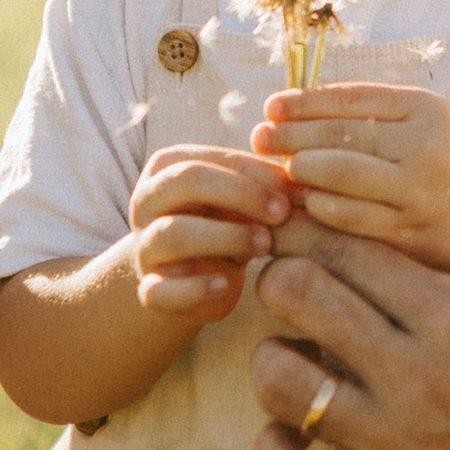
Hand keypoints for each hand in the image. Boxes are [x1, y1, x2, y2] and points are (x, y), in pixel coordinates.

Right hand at [128, 144, 292, 321]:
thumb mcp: (244, 201)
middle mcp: (147, 203)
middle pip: (185, 180)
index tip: (298, 192)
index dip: (257, 173)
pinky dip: (194, 288)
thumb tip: (304, 185)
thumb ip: (267, 186)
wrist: (194, 278)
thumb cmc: (227, 224)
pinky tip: (225, 284)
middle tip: (281, 213)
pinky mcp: (149, 291)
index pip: (212, 158)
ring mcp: (144, 248)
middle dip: (240, 194)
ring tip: (264, 246)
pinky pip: (160, 290)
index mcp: (168, 168)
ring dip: (225, 236)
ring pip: (172, 232)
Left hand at [246, 222, 449, 449]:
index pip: (345, 249)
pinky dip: (277, 449)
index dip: (306, 232)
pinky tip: (287, 433)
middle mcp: (419, 378)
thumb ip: (433, 285)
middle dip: (283, 279)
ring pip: (281, 381)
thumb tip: (351, 250)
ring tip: (291, 361)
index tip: (291, 234)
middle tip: (286, 287)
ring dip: (275, 361)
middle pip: (300, 295)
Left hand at [253, 82, 449, 278]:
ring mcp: (417, 190)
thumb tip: (294, 109)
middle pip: (341, 134)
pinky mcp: (411, 230)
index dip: (304, 101)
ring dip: (301, 170)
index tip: (272, 106)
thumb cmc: (446, 162)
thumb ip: (369, 114)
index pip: (351, 98)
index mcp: (423, 108)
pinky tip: (304, 203)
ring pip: (342, 174)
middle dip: (292, 135)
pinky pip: (352, 216)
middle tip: (260, 138)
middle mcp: (422, 144)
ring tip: (280, 170)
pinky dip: (320, 207)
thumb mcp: (420, 123)